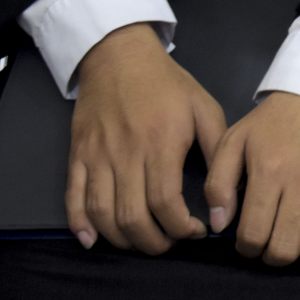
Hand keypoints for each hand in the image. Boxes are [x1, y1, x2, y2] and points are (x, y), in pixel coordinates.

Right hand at [68, 22, 226, 253]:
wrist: (119, 56)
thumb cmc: (167, 84)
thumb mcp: (204, 107)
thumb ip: (216, 148)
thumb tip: (225, 189)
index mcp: (161, 143)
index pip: (165, 203)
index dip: (181, 228)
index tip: (196, 232)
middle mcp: (126, 154)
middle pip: (132, 217)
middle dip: (154, 242)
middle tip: (170, 243)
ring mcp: (97, 156)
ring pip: (102, 213)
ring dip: (121, 239)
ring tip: (142, 242)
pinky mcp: (78, 155)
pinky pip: (73, 198)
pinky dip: (80, 225)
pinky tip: (93, 240)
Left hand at [205, 91, 299, 265]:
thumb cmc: (275, 120)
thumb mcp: (234, 140)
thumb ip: (218, 182)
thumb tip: (220, 224)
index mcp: (268, 174)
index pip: (254, 234)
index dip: (247, 249)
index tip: (249, 243)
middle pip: (287, 246)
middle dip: (274, 257)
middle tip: (271, 248)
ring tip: (299, 245)